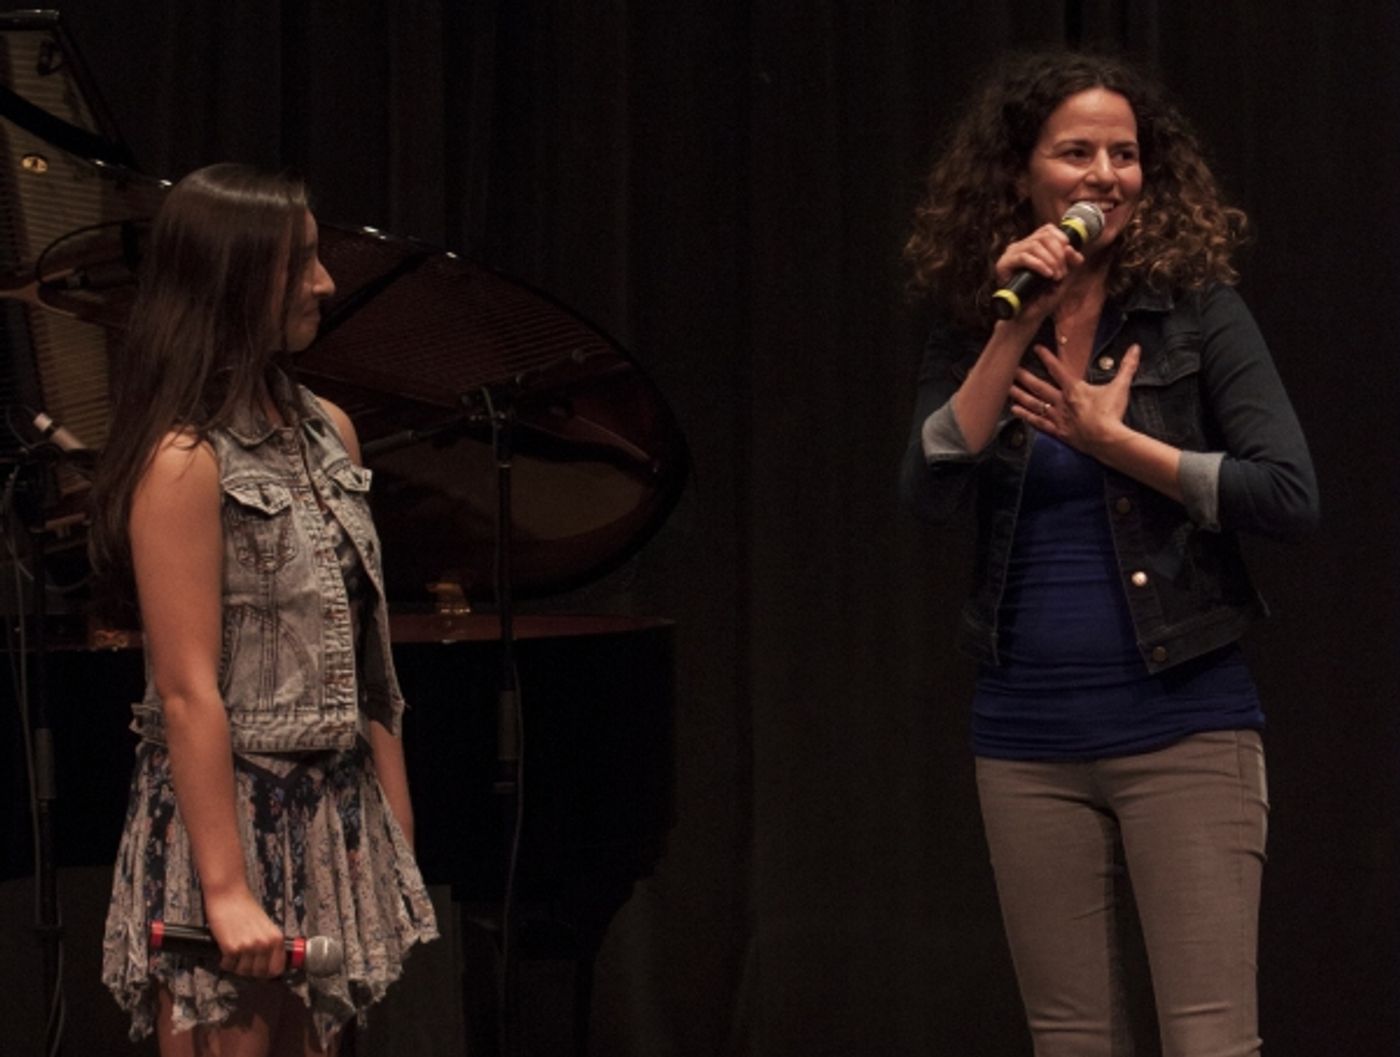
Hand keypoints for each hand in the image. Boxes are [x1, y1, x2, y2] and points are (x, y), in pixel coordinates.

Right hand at [203, 888, 286, 977]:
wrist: (229, 895)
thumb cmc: (245, 908)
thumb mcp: (265, 926)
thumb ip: (269, 944)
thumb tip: (268, 964)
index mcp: (276, 938)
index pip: (277, 969)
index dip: (267, 972)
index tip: (261, 971)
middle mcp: (264, 944)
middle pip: (258, 973)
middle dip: (250, 969)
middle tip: (244, 959)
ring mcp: (248, 947)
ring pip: (243, 972)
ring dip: (236, 965)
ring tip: (235, 952)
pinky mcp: (231, 948)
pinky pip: (228, 965)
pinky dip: (225, 961)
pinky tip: (226, 949)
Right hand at [994, 223, 1085, 319]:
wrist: (1026, 317)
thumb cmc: (1043, 297)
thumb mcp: (1063, 278)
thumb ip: (1071, 263)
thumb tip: (1071, 248)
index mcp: (1033, 245)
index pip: (1047, 229)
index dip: (1061, 238)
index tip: (1069, 254)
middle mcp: (1021, 246)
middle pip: (1043, 236)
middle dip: (1058, 253)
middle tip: (1062, 273)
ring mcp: (1011, 254)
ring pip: (1034, 245)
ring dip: (1050, 260)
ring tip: (1055, 276)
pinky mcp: (1003, 264)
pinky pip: (1023, 257)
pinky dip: (1038, 264)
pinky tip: (1047, 274)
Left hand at [1010, 343, 1141, 454]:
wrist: (1107, 439)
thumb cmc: (1112, 413)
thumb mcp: (1120, 387)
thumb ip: (1127, 366)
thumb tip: (1136, 348)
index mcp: (1074, 389)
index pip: (1057, 369)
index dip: (1046, 357)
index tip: (1035, 348)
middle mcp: (1061, 402)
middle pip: (1038, 386)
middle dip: (1023, 376)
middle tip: (1009, 369)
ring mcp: (1058, 417)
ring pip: (1034, 404)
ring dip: (1019, 395)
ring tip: (1007, 388)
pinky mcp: (1057, 432)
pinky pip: (1038, 423)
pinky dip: (1025, 416)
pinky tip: (1014, 411)